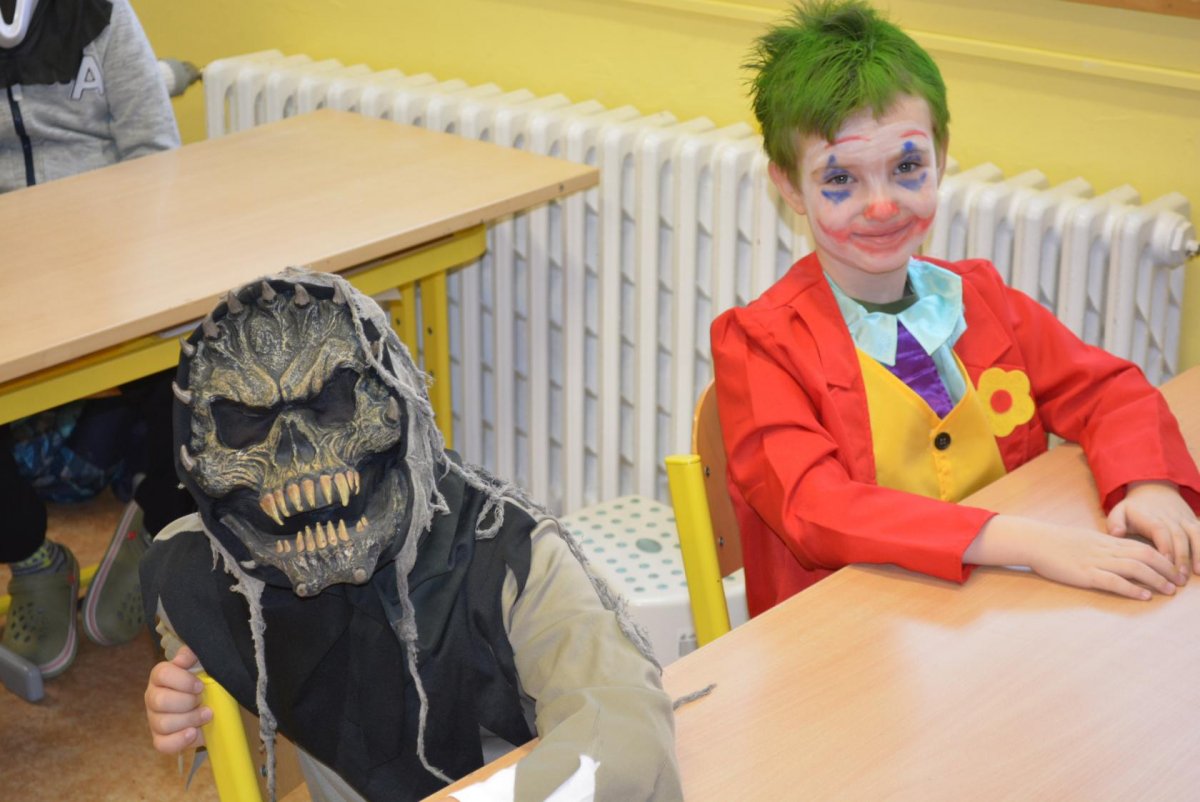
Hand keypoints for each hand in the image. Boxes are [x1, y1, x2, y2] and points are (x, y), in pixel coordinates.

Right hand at [144, 645, 210, 753]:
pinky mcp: (161, 738)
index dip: (182, 680)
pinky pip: (163, 744)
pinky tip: (194, 732)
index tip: (200, 685)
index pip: (162, 674)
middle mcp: (153, 697)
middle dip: (187, 701)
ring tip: (207, 715)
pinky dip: (179, 740)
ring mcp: (155, 719)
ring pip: (163, 723)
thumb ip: (193, 655)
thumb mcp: (202, 664)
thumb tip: (182, 657)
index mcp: (161, 676)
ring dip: (190, 719)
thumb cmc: (204, 682)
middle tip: (202, 700)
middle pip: (160, 701)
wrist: (212, 704)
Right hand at [966, 514, 1178, 599]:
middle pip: (1145, 555)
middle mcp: (1105, 549)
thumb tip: (1116, 554)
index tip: (1174, 569)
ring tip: (1169, 590)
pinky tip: (1144, 596)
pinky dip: (1131, 588)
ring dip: (1155, 579)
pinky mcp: (1085, 574)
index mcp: (1105, 541)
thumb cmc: (1054, 542)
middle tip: (1179, 582)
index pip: (1142, 546)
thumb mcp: (1083, 539)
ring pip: (1134, 567)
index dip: (1162, 557)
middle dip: (1166, 569)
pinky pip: (1113, 581)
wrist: (1034, 541)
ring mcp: (1095, 561)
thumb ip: (1101, 546)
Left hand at [1107, 481, 1198, 583]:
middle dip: (1182, 557)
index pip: (1160, 531)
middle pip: (1179, 536)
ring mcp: (1184, 519)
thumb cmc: (1134, 508)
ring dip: (1198, 553)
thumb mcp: (1119, 511)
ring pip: (1195, 534)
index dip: (1165, 546)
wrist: (1154, 489)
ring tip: (1197, 572)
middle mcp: (1171, 518)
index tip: (1165, 563)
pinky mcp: (1193, 522)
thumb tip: (1116, 533)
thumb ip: (1115, 522)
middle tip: (1180, 578)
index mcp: (1151, 518)